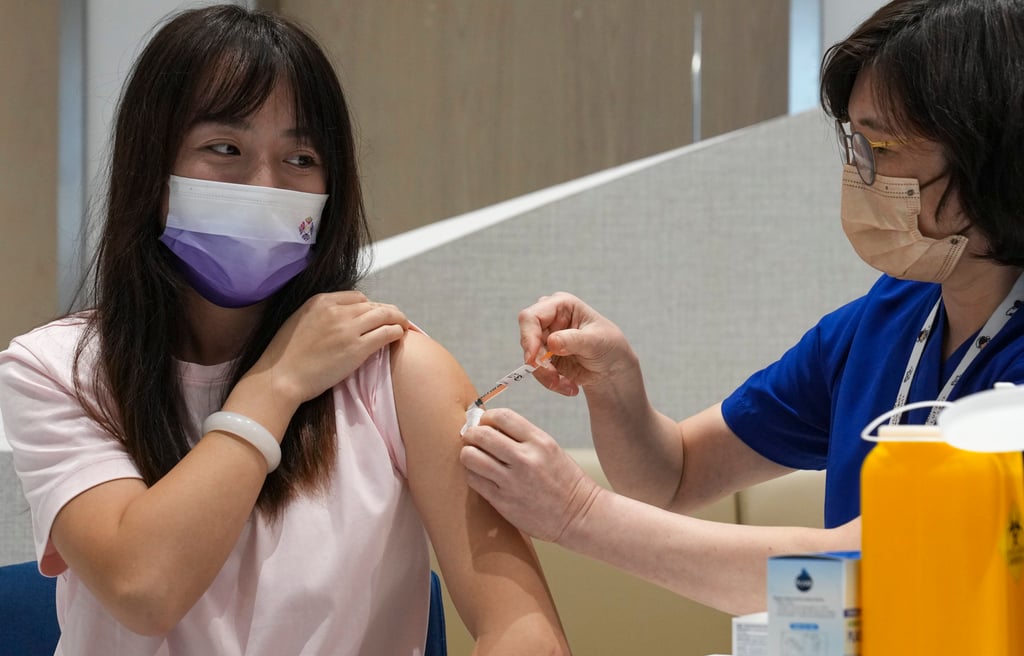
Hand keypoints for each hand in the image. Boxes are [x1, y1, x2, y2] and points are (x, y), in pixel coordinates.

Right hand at [249, 291, 408, 405]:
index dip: (369, 306)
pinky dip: (397, 332)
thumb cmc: (286, 357)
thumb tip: (340, 318)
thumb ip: (321, 315)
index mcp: (320, 301)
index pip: (357, 297)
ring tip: (403, 326)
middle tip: (396, 320)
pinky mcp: (357, 348)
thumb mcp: (300, 321)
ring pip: (384, 315)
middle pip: (373, 305)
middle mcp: (336, 310)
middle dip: (387, 312)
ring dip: (397, 319)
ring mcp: (348, 328)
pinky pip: (386, 333)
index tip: (374, 317)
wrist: (281, 378)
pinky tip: (400, 335)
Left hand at [460, 407, 601, 543]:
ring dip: (468, 454)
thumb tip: (489, 425)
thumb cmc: (564, 481)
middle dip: (472, 433)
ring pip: (471, 457)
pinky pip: (474, 480)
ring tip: (473, 457)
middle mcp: (525, 459)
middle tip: (472, 438)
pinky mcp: (503, 502)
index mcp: (540, 441)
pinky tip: (480, 475)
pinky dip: (472, 474)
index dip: (487, 417)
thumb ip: (522, 437)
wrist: (579, 516)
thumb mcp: (550, 449)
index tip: (484, 423)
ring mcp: (512, 481)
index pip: (502, 416)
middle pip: (482, 434)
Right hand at [518, 292, 637, 395]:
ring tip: (569, 386)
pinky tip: (570, 386)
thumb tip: (551, 342)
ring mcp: (544, 340)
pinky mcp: (544, 358)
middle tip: (554, 378)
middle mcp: (548, 320)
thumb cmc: (609, 345)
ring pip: (530, 360)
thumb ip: (574, 340)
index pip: (531, 317)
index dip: (528, 337)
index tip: (533, 359)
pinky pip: (538, 373)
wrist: (613, 368)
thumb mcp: (596, 341)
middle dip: (538, 363)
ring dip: (546, 376)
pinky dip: (551, 382)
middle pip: (527, 339)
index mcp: (561, 306)